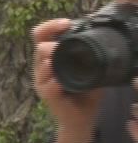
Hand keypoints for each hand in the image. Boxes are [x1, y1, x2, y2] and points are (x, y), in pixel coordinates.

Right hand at [33, 17, 108, 142]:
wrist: (82, 119)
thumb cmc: (86, 92)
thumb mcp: (90, 68)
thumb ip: (91, 53)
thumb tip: (104, 34)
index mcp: (51, 58)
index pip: (41, 35)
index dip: (50, 26)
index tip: (67, 23)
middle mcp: (42, 68)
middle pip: (39, 45)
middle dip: (53, 40)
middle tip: (68, 39)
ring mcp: (42, 82)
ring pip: (42, 63)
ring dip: (55, 59)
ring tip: (67, 59)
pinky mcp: (47, 95)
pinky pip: (48, 85)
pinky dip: (56, 81)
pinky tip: (65, 81)